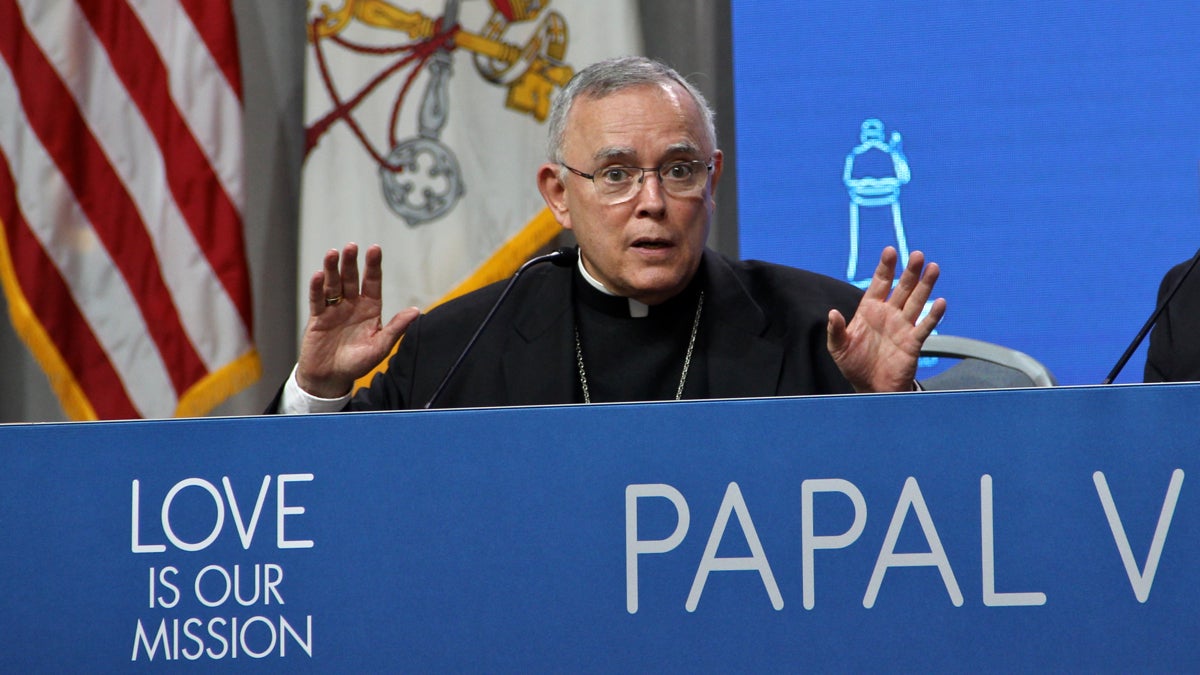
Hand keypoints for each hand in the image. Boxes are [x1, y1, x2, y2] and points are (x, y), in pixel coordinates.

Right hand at [296, 243, 419, 397]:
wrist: (331, 378)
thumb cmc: (358, 363)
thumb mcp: (381, 346)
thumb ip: (396, 328)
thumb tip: (416, 311)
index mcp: (370, 309)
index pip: (372, 283)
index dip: (373, 266)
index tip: (375, 249)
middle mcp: (352, 305)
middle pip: (350, 279)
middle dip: (351, 263)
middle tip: (352, 247)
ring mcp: (334, 310)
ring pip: (333, 284)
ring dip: (332, 269)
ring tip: (333, 253)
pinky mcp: (318, 318)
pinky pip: (317, 300)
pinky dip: (317, 288)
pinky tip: (318, 275)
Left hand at [827, 247, 944, 392]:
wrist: (869, 387)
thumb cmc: (853, 364)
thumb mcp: (838, 347)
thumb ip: (836, 330)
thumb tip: (832, 314)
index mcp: (869, 310)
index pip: (879, 283)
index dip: (885, 267)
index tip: (890, 251)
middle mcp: (889, 314)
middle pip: (902, 288)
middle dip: (909, 272)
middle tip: (917, 254)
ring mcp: (902, 326)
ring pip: (916, 301)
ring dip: (925, 286)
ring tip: (933, 268)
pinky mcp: (912, 342)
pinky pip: (924, 326)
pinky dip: (933, 315)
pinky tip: (940, 302)